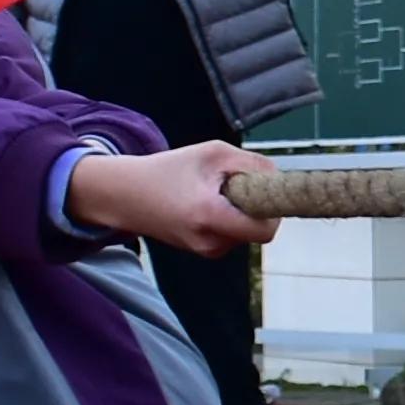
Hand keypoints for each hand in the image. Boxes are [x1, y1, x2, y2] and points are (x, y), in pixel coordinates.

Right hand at [69, 140, 275, 257]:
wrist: (125, 195)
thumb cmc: (169, 169)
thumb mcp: (212, 153)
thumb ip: (251, 164)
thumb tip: (279, 178)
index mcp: (210, 216)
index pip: (265, 230)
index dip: (275, 210)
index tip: (273, 191)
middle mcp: (209, 242)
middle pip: (258, 229)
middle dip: (256, 205)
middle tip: (235, 182)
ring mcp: (205, 251)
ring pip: (245, 230)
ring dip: (241, 211)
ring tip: (213, 191)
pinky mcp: (203, 251)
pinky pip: (232, 233)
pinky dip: (229, 217)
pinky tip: (206, 202)